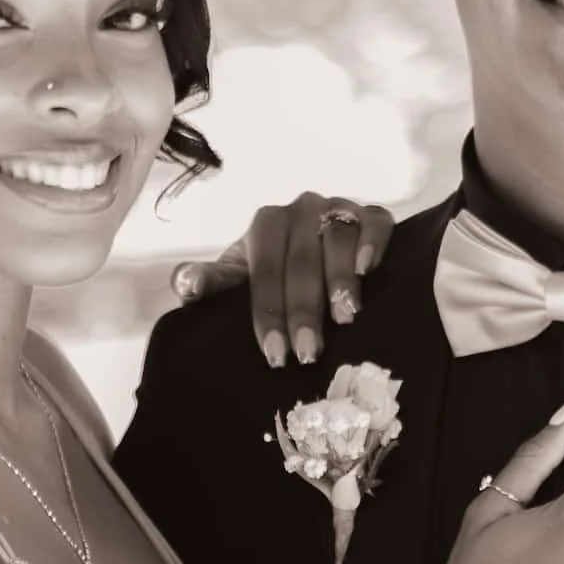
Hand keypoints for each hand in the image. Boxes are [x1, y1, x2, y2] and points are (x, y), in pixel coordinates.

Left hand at [169, 194, 396, 368]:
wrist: (312, 255)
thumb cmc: (274, 277)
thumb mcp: (238, 281)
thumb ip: (210, 284)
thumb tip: (187, 284)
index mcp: (266, 224)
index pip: (265, 269)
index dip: (269, 312)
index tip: (275, 355)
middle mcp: (302, 209)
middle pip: (303, 258)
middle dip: (304, 308)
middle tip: (309, 351)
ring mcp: (339, 209)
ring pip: (338, 238)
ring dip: (341, 280)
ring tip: (345, 319)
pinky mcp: (372, 216)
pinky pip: (377, 222)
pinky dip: (374, 242)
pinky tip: (369, 270)